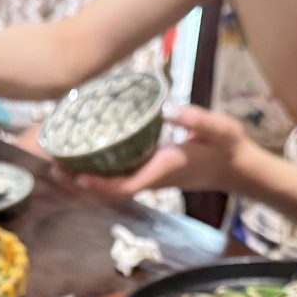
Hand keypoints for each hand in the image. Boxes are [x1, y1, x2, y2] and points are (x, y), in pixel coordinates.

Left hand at [71, 105, 250, 198]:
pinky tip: (90, 153)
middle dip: (82, 181)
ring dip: (89, 176)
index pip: (125, 185)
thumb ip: (194, 119)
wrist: (242, 169)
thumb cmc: (230, 148)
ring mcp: (154, 176)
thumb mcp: (218, 128)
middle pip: (111, 188)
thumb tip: (165, 107)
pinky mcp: (155, 171)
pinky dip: (103, 169)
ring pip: (115, 183)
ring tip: (62, 160)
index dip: (99, 184)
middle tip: (54, 165)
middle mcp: (154, 177)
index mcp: (164, 168)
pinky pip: (123, 175)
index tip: (76, 174)